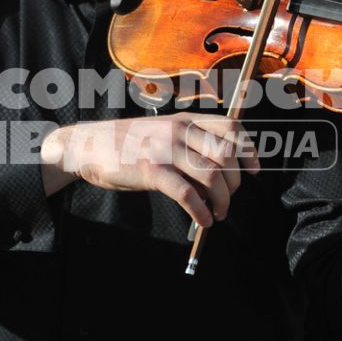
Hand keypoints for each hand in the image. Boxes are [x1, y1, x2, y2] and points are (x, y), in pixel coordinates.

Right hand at [41, 113, 259, 227]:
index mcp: (186, 120)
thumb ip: (189, 142)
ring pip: (212, 177)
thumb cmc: (126, 144)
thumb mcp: (162, 131)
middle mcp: (179, 131)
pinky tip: (203, 220)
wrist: (87, 146)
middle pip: (227, 155)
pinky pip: (187, 195)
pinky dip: (201, 211)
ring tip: (218, 214)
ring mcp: (165, 150)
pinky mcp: (151, 172)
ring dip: (222, 201)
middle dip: (236, 183)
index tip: (254, 171)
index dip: (249, 151)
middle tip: (228, 199)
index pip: (232, 128)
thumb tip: (220, 171)